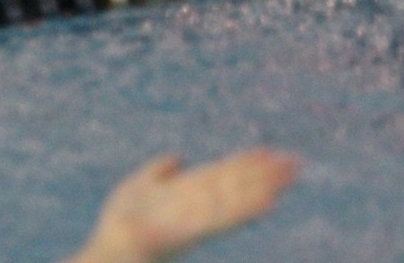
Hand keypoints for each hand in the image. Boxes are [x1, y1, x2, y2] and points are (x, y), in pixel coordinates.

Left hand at [67, 149, 298, 262]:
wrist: (109, 254)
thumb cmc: (118, 225)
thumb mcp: (137, 187)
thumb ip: (157, 171)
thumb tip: (178, 156)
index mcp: (185, 193)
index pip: (220, 174)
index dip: (243, 163)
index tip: (268, 151)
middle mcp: (196, 205)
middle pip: (234, 183)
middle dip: (263, 173)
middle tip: (294, 162)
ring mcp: (195, 218)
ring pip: (235, 197)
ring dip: (262, 186)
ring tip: (288, 176)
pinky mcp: (190, 231)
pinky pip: (223, 218)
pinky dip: (246, 208)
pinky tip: (268, 201)